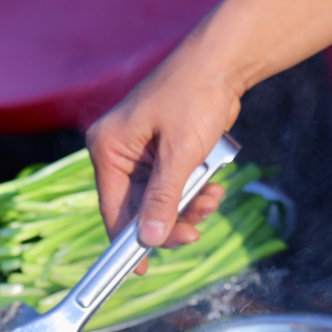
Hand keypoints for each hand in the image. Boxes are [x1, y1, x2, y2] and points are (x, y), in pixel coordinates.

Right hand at [86, 20, 241, 272]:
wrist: (223, 61)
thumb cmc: (194, 96)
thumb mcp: (179, 155)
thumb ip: (162, 199)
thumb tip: (148, 240)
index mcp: (108, 148)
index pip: (113, 208)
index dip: (127, 242)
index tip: (141, 270)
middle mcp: (120, 152)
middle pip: (138, 208)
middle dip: (169, 221)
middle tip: (195, 233)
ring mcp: (142, 152)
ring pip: (160, 200)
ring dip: (187, 207)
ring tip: (212, 200)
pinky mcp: (164, 151)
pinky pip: (174, 185)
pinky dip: (193, 191)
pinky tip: (213, 187)